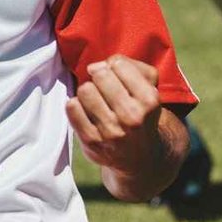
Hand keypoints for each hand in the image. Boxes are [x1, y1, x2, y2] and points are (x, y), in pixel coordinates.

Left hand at [67, 55, 162, 174]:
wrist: (141, 157)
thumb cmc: (141, 112)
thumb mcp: (150, 87)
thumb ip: (131, 66)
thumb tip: (101, 64)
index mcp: (149, 100)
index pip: (118, 64)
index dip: (114, 66)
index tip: (117, 76)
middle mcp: (132, 117)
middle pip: (99, 75)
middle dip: (99, 77)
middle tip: (104, 87)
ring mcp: (111, 131)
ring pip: (85, 90)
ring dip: (87, 92)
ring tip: (96, 100)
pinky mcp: (92, 142)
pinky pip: (71, 107)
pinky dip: (76, 105)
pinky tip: (86, 112)